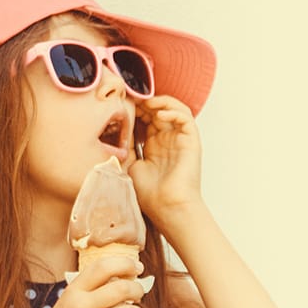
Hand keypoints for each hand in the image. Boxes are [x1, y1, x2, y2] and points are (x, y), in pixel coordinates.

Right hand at [24, 254, 145, 307]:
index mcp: (74, 291)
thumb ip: (93, 289)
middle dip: (137, 289)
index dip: (126, 263)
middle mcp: (79, 306)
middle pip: (122, 288)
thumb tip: (129, 278)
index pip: (103, 267)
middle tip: (138, 293)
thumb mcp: (69, 300)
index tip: (137, 268)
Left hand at [128, 95, 203, 226]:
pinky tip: (159, 116)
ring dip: (160, 103)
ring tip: (147, 104)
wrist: (168, 208)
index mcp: (154, 145)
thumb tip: (116, 130)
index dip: (136, 110)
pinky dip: (173, 111)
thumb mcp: (130, 165)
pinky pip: (185, 117)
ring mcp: (180, 139)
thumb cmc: (150, 194)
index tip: (122, 105)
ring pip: (174, 109)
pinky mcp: (191, 141)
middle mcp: (168, 140)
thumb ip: (126, 147)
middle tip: (132, 100)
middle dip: (145, 104)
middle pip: (158, 111)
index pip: (147, 119)